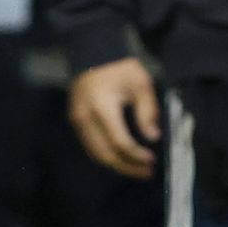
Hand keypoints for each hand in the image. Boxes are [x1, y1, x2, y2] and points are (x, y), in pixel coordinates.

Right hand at [67, 57, 161, 177]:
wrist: (92, 54)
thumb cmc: (120, 68)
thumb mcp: (141, 84)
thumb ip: (147, 111)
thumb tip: (152, 137)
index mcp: (102, 107)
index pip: (119, 141)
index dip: (136, 155)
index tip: (152, 160)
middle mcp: (85, 118)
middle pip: (105, 154)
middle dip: (127, 167)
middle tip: (147, 173)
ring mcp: (77, 121)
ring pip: (95, 154)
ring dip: (117, 165)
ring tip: (138, 170)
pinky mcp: (75, 122)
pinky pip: (90, 147)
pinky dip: (106, 157)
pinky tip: (123, 159)